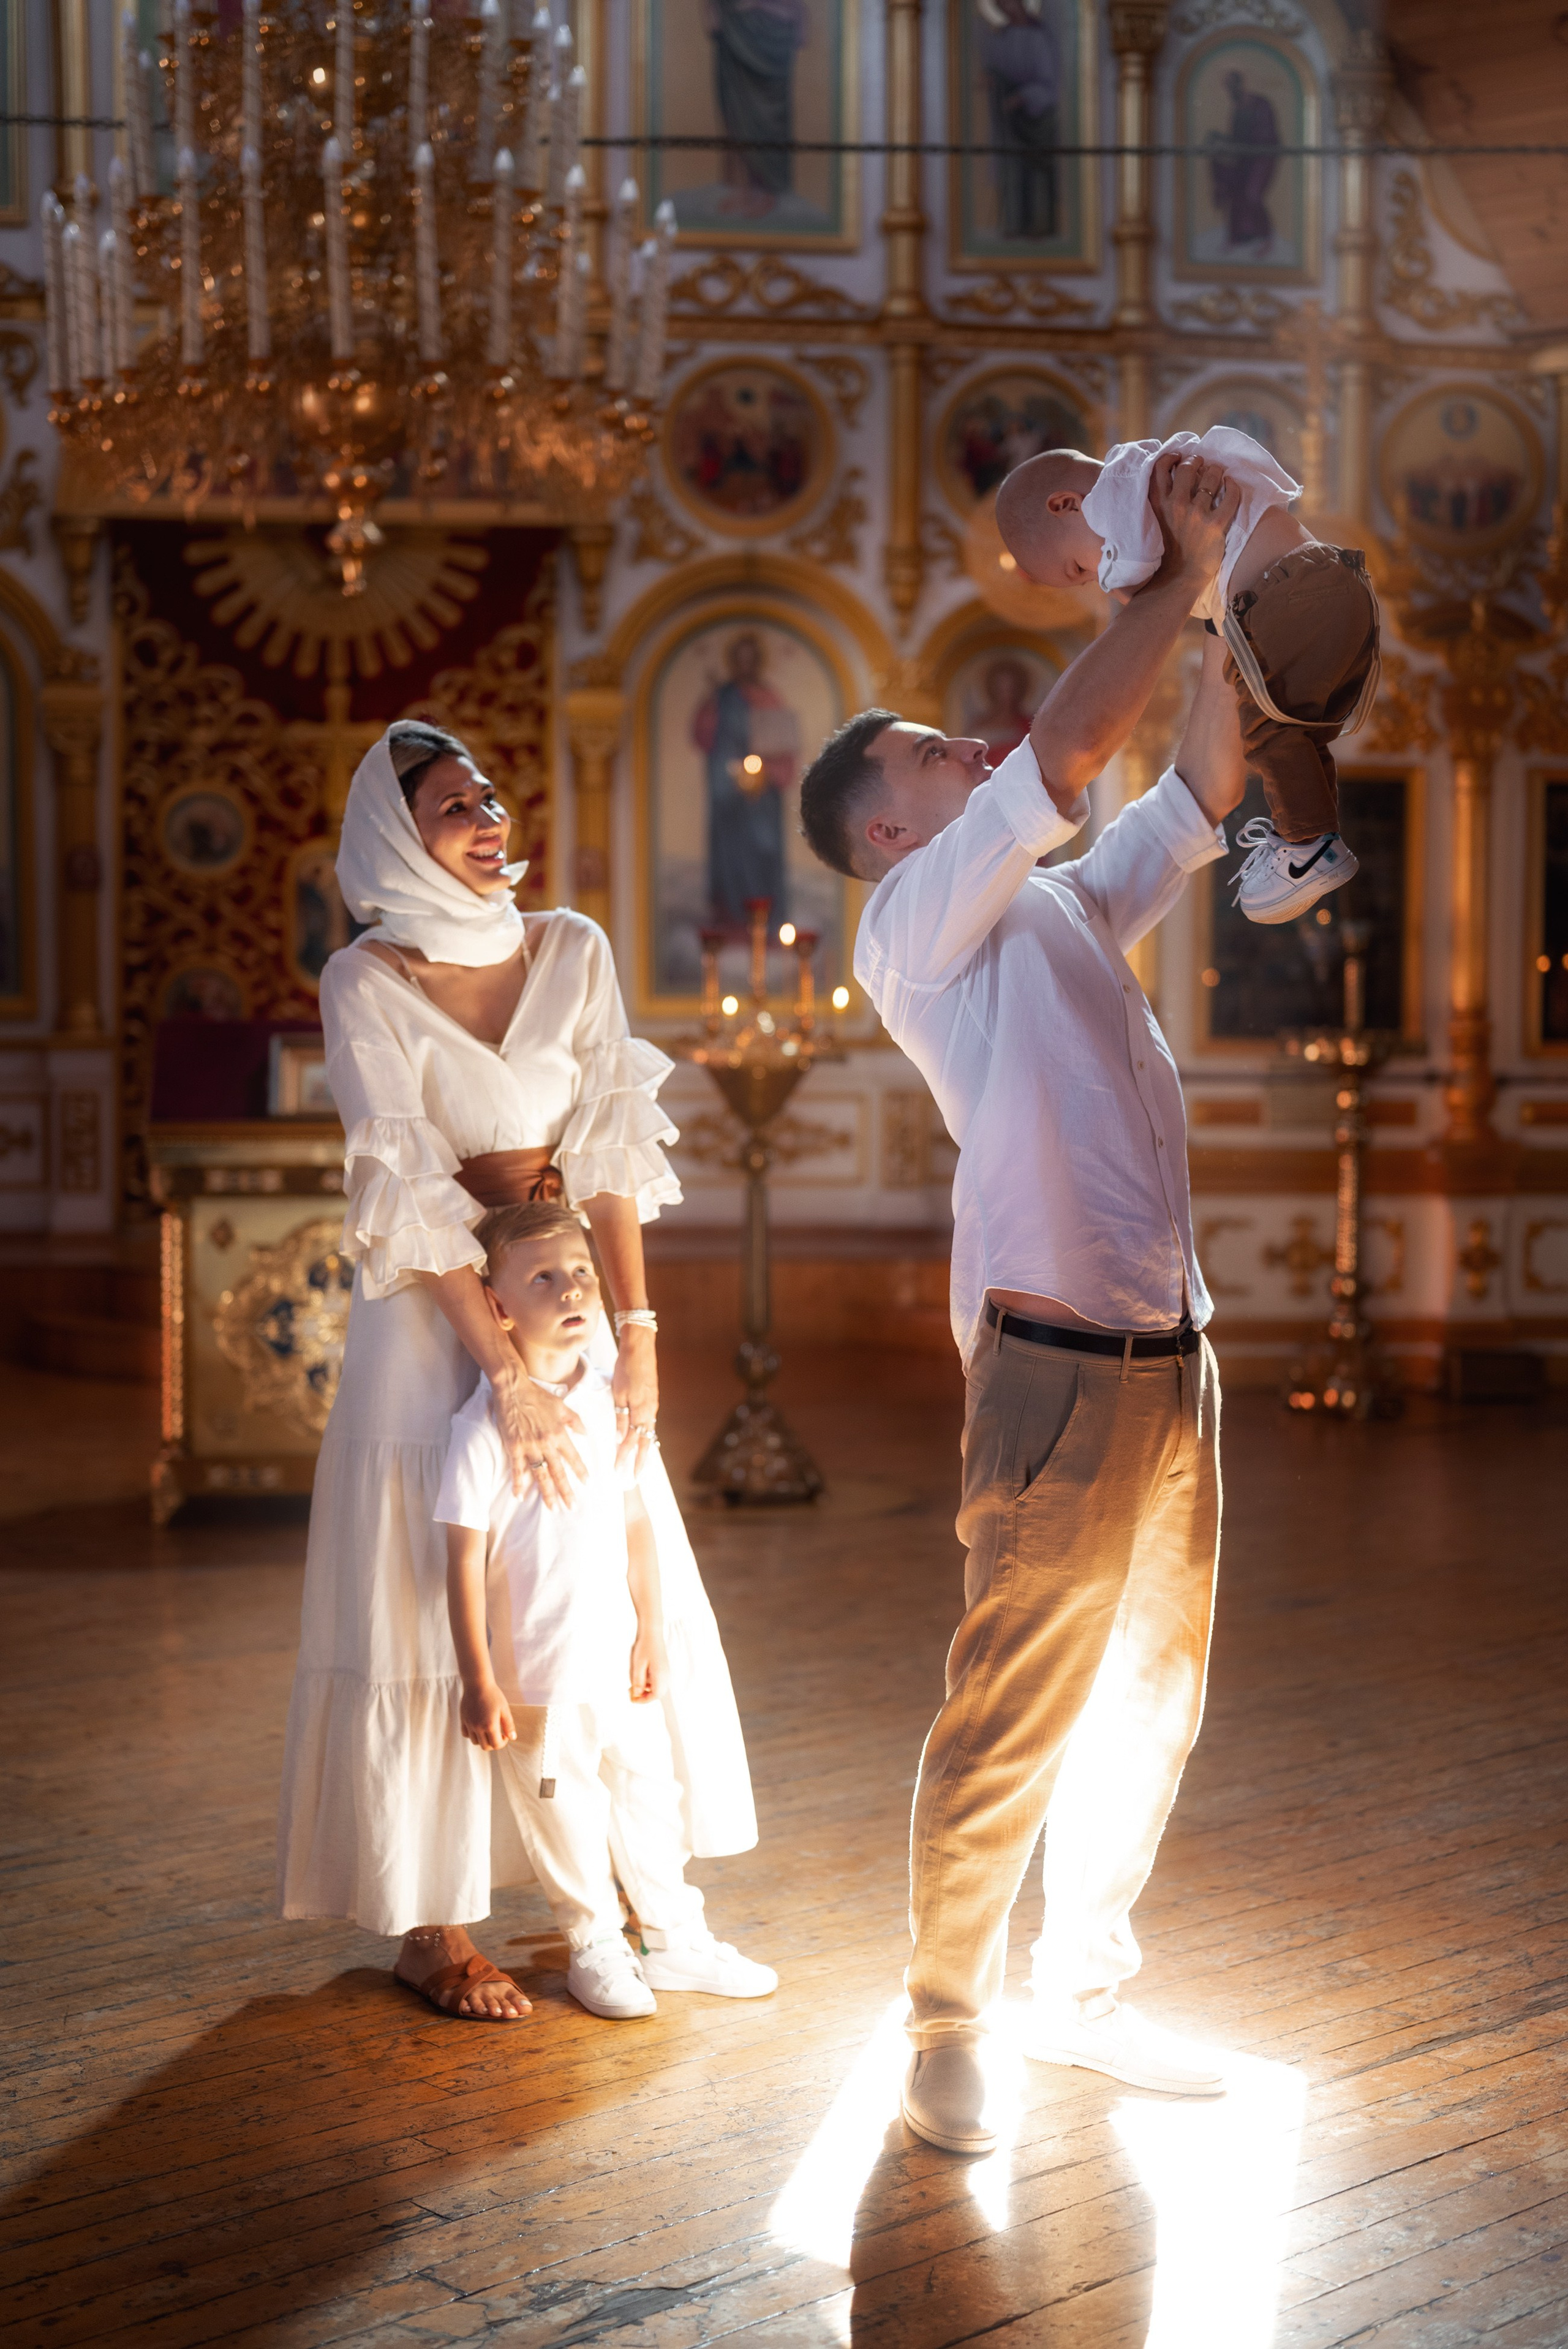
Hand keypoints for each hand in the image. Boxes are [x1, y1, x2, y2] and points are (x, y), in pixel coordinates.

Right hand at [460, 1679, 515, 1750]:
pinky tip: (478, 1727)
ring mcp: (469, 1724)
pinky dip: (472, 1735)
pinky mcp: (463, 1720)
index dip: (503, 1743)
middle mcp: (478, 1727)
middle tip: (498, 1734)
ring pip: (475, 1742)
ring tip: (488, 1730)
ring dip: (483, 1740)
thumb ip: (509, 1725)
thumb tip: (513, 1738)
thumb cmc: (493, 1695)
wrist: (477, 1684)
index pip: (496, 1745)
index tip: (505, 1735)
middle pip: (485, 1747)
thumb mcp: (504, 1709)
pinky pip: (466, 1734)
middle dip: (494, 1744)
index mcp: (490, 1725)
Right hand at [491, 1360, 585, 1509]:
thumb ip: (574, 1421)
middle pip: (558, 1472)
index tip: (587, 1483)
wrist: (513, 1388)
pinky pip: (517, 1469)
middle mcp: (546, 1443)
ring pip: (540, 1475)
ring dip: (547, 1492)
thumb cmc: (538, 1396)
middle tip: (571, 1507)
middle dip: (566, 1491)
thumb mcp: (562, 1405)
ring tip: (552, 1507)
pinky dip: (518, 1484)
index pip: (573, 1457)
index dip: (580, 1471)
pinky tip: (519, 1496)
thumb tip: (585, 1434)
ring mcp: (529, 1446)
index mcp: (559, 1433)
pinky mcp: (514, 1447)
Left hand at [612, 1321, 658, 1475]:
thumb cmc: (626, 1368)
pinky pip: (649, 1422)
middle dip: (640, 1460)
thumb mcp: (618, 1393)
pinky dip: (645, 1433)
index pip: (632, 1441)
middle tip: (636, 1476)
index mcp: (641, 1411)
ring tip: (639, 1462)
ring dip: (643, 1448)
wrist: (640, 1347)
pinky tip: (642, 1436)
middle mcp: (650, 1411)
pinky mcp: (652, 1398)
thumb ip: (620, 1416)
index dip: (626, 1457)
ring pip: (648, 1432)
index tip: (620, 1471)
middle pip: (645, 1441)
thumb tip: (621, 1438)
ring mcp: (652, 1404)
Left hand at [630, 1627, 667, 1701]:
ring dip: (647, 1689)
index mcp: (660, 1675)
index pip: (655, 1696)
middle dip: (645, 1696)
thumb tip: (637, 1695)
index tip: (633, 1699)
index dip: (644, 1700)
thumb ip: (638, 1681)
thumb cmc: (645, 1647)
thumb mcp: (638, 1665)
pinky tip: (641, 1676)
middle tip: (632, 1693)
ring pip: (658, 1687)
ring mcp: (665, 1671)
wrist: (652, 1632)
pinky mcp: (663, 1667)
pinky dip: (649, 1683)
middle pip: (658, 1693)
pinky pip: (658, 1680)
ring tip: (634, 1684)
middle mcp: (666, 1675)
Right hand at [1149, 454, 1239, 592]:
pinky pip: (1229, 496)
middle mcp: (1175, 504)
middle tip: (1202, 464)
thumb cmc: (1167, 551)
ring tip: (1219, 474)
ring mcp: (1196, 514)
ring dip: (1216, 471)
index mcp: (1158, 504)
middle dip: (1197, 461)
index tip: (1180, 457)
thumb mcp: (1155, 522)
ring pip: (1210, 477)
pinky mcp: (1214, 525)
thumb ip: (1161, 501)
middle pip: (1187, 467)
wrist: (1178, 578)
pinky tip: (1232, 485)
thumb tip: (1173, 478)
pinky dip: (1233, 486)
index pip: (1160, 467)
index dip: (1171, 457)